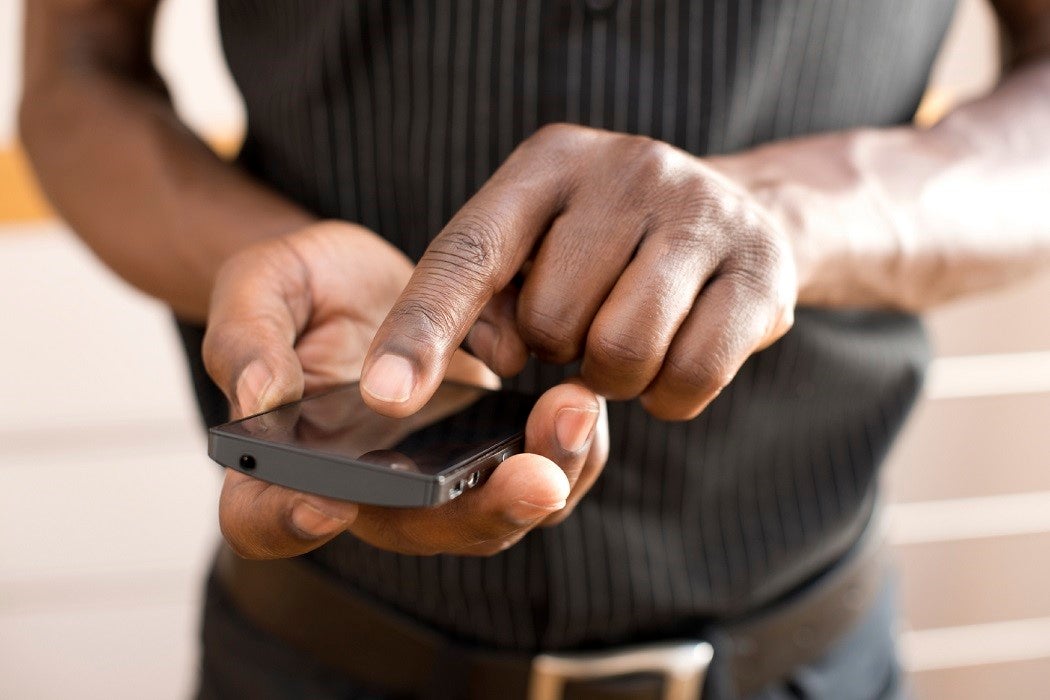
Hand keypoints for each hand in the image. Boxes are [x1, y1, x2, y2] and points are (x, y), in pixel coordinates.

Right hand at [203, 221, 607, 558]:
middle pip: (415, 532)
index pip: (263, 519)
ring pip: (490, 516)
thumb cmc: (302, 288)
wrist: (368, 277)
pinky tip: (582, 400)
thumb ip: (247, 337)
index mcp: (284, 462)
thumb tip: (258, 398)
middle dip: (479, 512)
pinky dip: (568, 453)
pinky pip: (535, 479)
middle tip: (534, 478)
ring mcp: (431, 479)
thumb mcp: (259, 286)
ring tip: (574, 410)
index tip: (327, 503)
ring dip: (544, 480)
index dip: (287, 524)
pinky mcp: (483, 454)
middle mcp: (363, 491)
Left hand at [360, 124, 797, 420]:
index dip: (422, 330)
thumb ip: (488, 300)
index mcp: (547, 164)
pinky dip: (669, 394)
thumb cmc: (609, 246)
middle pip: (552, 320)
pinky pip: (691, 375)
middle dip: (558, 350)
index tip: (387, 397)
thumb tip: (493, 358)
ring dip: (613, 377)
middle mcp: (627, 169)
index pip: (469, 252)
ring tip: (625, 341)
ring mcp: (701, 213)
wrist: (742, 218)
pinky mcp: (761, 267)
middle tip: (584, 326)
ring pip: (622, 352)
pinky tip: (673, 357)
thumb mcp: (535, 249)